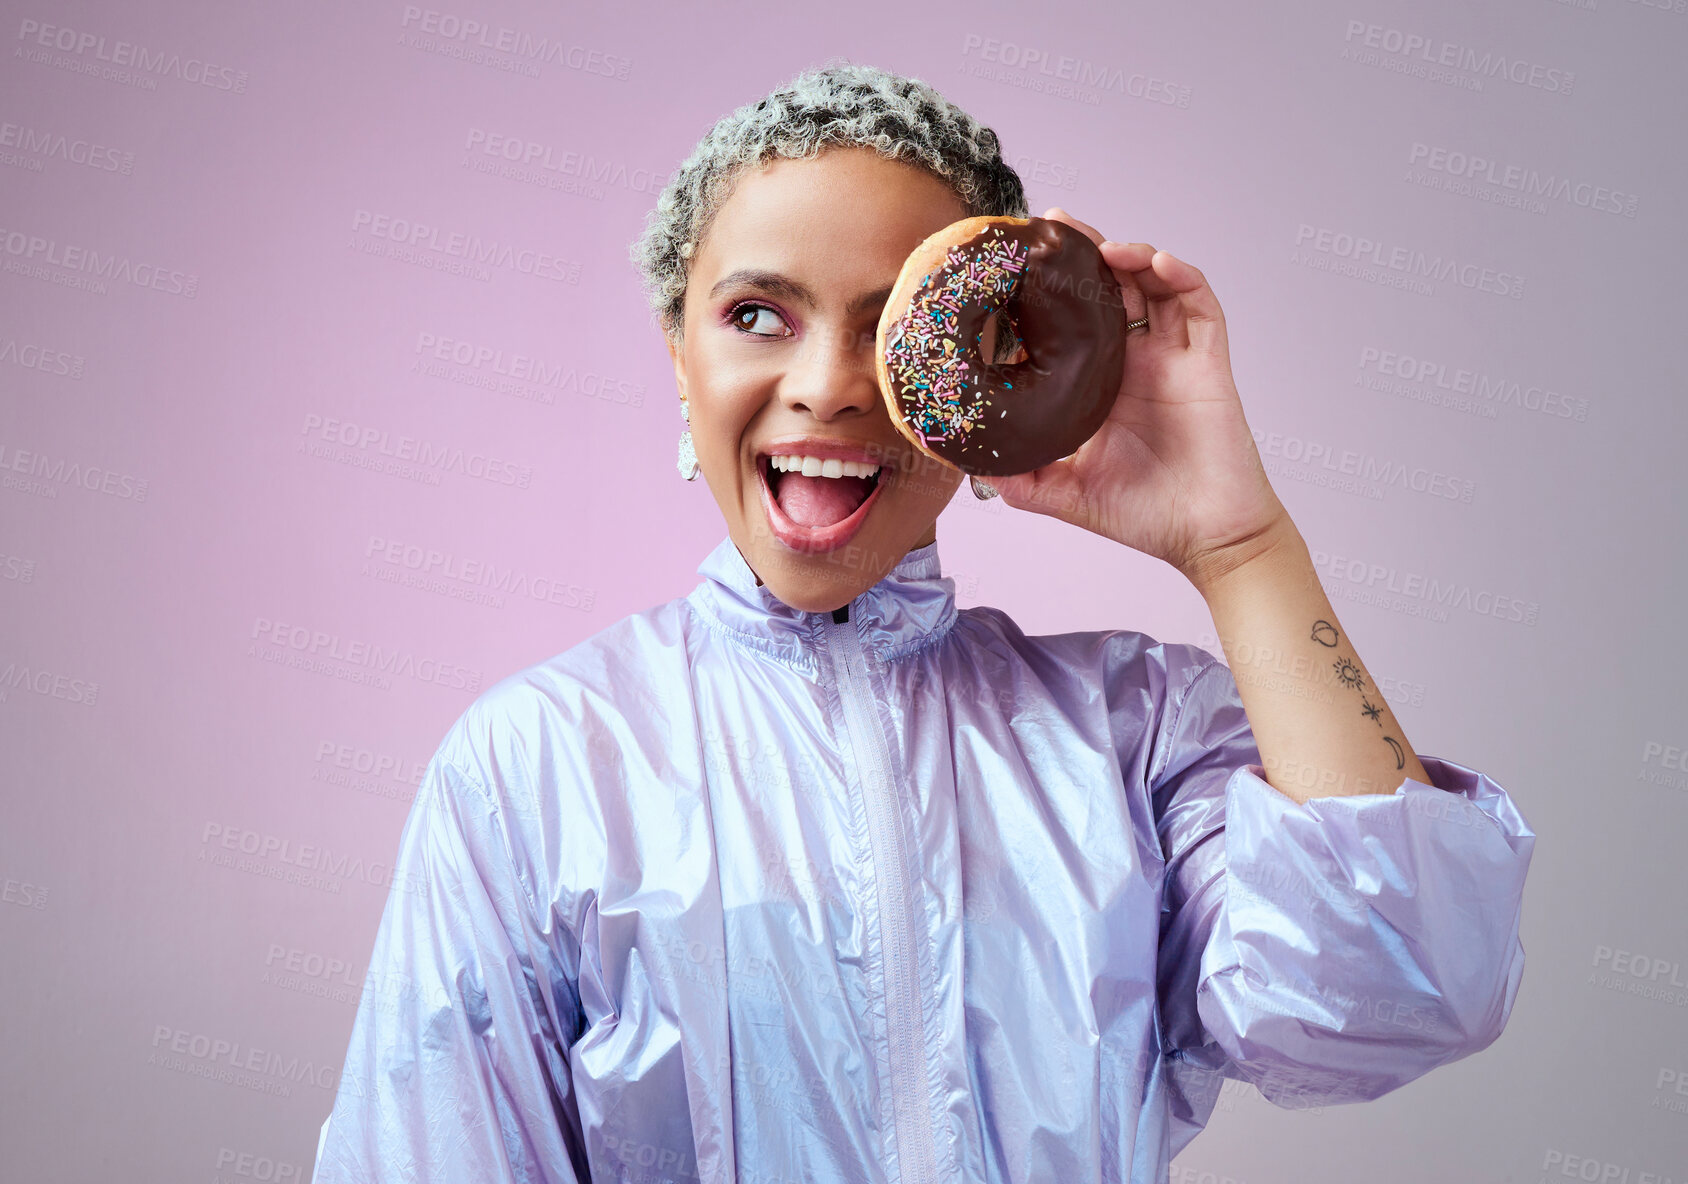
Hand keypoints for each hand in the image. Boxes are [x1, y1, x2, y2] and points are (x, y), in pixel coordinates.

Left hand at [987, 207, 1293, 588]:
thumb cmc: (1143, 515)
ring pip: (1152, 284)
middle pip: (1110, 288)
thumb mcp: (1062, 494)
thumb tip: (966, 464)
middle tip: (1054, 227)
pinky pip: (1199, 305)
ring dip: (1128, 255)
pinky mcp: (1207, 362)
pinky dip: (1179, 276)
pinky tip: (1154, 264)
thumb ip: (1018, 479)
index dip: (1048, 290)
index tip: (1016, 266)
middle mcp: (1134, 362)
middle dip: (1085, 252)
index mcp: (1100, 384)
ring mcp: (1172, 358)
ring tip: (1100, 246)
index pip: (1072, 321)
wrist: (1206, 537)